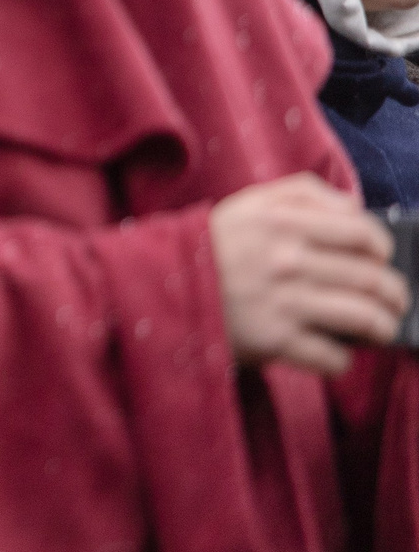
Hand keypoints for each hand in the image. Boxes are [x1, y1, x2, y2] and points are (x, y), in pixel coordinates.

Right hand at [209, 173, 407, 373]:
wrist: (156, 286)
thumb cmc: (211, 245)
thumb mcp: (248, 203)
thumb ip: (303, 193)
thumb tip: (355, 207)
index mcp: (283, 222)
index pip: (363, 234)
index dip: (384, 250)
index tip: (381, 260)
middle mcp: (288, 261)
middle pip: (372, 281)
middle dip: (395, 296)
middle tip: (393, 302)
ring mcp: (283, 304)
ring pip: (365, 320)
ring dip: (382, 328)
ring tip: (378, 329)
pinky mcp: (274, 342)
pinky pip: (334, 358)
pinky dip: (343, 358)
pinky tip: (333, 351)